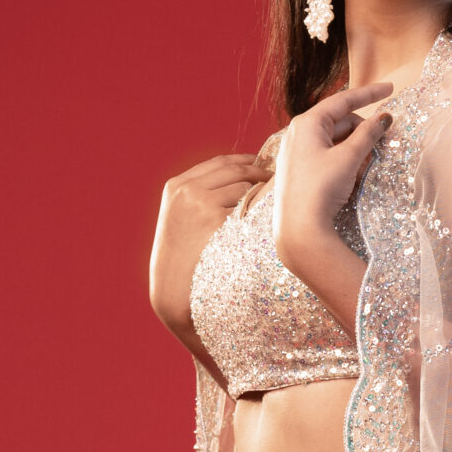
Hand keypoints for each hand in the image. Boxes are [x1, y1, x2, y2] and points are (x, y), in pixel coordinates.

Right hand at [149, 152, 269, 352]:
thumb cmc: (183, 259)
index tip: (263, 164)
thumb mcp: (181, 218)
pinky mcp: (215, 220)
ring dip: (261, 194)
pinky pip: (247, 208)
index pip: (220, 162)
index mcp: (177, 186)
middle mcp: (187, 190)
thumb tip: (242, 179)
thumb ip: (201, 195)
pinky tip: (268, 222)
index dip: (246, 161)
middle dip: (261, 172)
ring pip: (244, 187)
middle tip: (279, 179)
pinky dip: (259, 213)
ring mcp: (200, 203)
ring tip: (274, 205)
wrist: (172, 290)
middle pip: (235, 170)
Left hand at [272, 84, 390, 330]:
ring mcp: (297, 153)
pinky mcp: (299, 172)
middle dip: (363, 131)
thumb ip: (368, 134)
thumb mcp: (349, 158)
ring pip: (334, 141)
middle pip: (340, 122)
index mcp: (307, 123)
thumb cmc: (321, 189)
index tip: (390, 89)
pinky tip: (355, 174)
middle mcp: (298, 133)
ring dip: (356, 148)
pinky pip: (326, 157)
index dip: (370, 93)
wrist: (299, 229)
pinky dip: (344, 160)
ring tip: (369, 164)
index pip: (343, 100)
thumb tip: (383, 118)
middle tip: (384, 143)